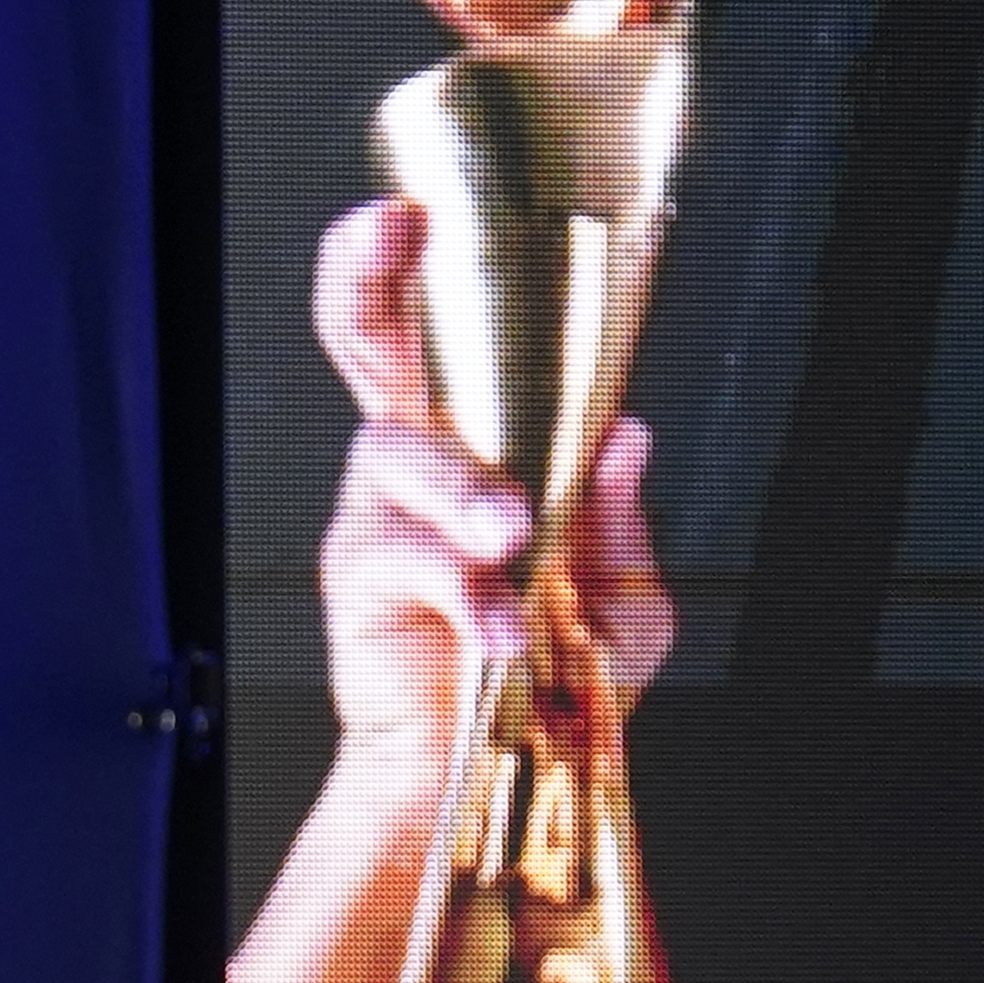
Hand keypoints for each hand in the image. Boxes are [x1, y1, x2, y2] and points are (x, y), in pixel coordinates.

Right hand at [304, 195, 673, 778]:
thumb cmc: (551, 674)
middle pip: (366, 336)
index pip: (447, 328)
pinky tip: (499, 628)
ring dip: (460, 488)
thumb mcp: (623, 596)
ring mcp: (379, 515)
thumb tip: (624, 435)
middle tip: (389, 232)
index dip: (426, 263)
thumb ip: (619, 518)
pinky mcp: (359, 582)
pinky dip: (460, 590)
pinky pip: (402, 558)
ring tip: (509, 543)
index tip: (426, 205)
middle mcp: (419, 457)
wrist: (488, 777)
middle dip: (366, 273)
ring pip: (398, 452)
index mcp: (481, 436)